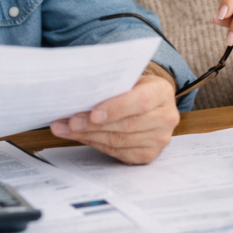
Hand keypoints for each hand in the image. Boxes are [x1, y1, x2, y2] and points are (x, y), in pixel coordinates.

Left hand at [49, 64, 178, 163]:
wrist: (152, 102)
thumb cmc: (135, 87)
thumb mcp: (129, 78)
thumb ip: (112, 85)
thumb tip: (79, 94)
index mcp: (162, 92)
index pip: (140, 102)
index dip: (116, 108)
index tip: (93, 113)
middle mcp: (166, 117)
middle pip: (126, 125)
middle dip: (93, 125)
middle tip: (69, 122)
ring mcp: (159, 139)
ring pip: (119, 141)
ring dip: (88, 135)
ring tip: (66, 129)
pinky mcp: (148, 154)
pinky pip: (117, 152)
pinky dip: (95, 144)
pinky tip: (80, 136)